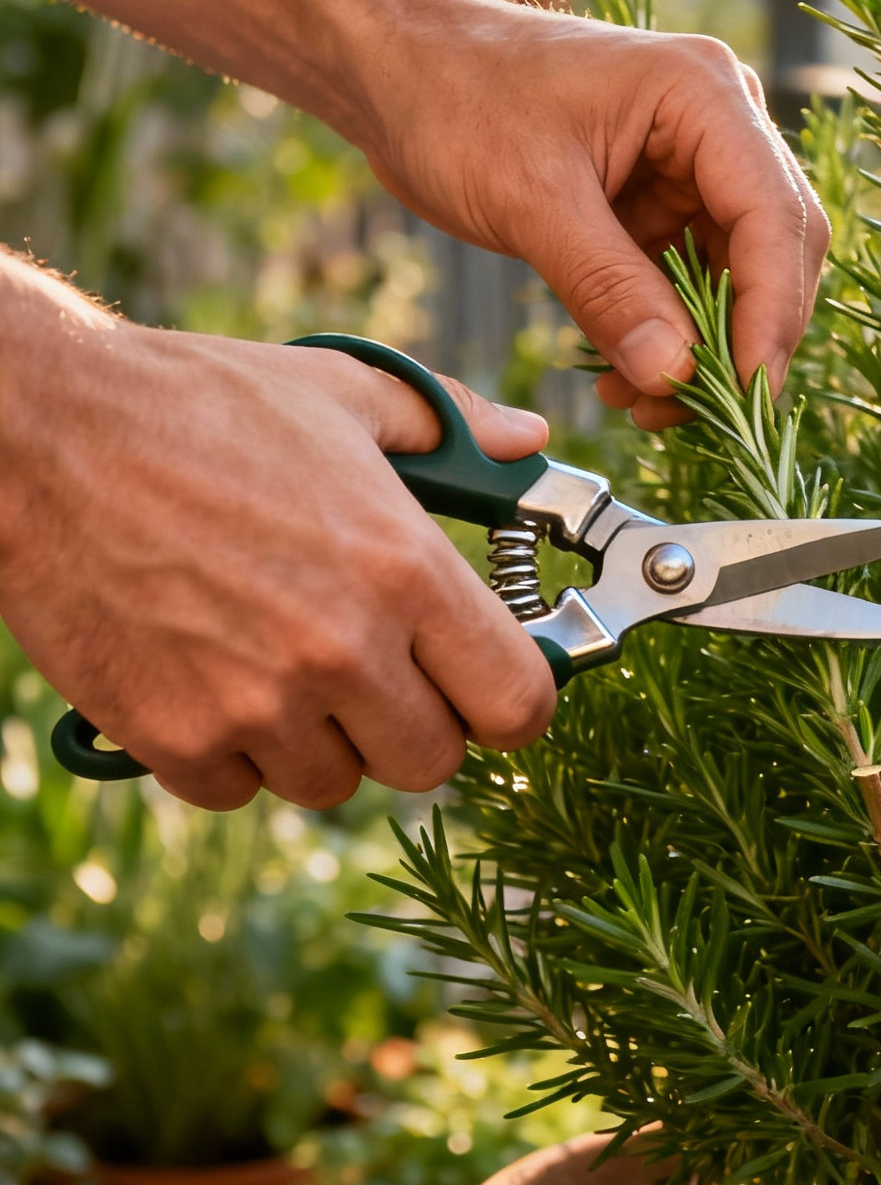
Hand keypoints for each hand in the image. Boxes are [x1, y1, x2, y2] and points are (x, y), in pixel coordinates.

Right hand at [0, 267, 555, 809]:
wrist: (38, 434)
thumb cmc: (195, 405)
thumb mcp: (340, 394)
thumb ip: (450, 425)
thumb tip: (528, 443)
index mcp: (403, 569)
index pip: (516, 705)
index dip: (509, 700)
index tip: (483, 682)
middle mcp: (341, 650)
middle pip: (432, 763)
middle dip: (413, 722)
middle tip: (374, 667)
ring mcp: (255, 705)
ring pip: (334, 782)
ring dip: (320, 738)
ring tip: (278, 657)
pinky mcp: (174, 739)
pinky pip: (239, 790)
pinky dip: (231, 752)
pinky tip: (209, 675)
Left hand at [359, 4, 830, 429]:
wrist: (398, 67)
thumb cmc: (456, 97)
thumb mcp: (532, 200)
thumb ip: (608, 289)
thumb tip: (675, 375)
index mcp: (704, 95)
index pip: (775, 217)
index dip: (769, 313)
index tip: (743, 389)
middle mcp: (718, 125)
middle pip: (776, 251)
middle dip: (744, 340)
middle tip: (699, 411)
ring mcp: (691, 166)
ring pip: (738, 278)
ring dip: (704, 349)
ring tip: (646, 405)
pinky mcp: (660, 203)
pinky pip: (689, 284)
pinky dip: (669, 338)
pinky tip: (629, 380)